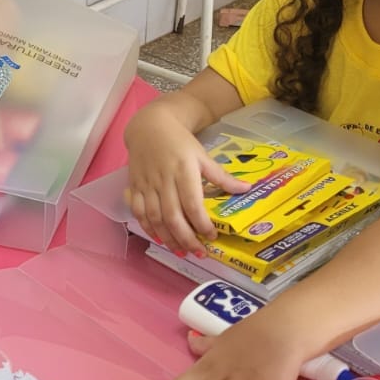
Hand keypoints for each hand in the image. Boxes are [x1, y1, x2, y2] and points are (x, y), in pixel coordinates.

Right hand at [123, 110, 249, 254]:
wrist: (149, 127)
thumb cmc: (179, 142)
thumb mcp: (202, 156)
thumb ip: (221, 177)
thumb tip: (245, 189)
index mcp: (183, 171)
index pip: (192, 204)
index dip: (202, 224)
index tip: (212, 236)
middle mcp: (163, 180)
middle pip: (173, 217)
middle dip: (186, 239)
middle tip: (198, 252)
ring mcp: (146, 185)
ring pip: (155, 218)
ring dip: (168, 238)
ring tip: (181, 251)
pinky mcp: (134, 187)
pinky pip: (138, 212)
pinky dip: (148, 228)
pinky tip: (159, 238)